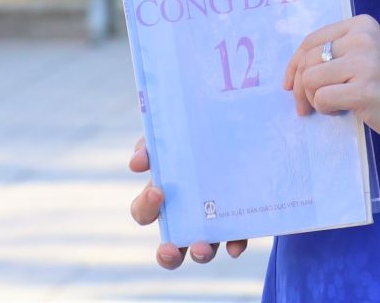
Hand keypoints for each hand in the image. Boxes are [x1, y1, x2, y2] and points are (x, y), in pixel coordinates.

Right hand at [127, 136, 248, 268]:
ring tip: (202, 248)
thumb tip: (136, 162)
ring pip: (201, 250)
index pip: (144, 211)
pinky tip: (235, 245)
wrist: (243, 125)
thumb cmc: (199, 130)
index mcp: (165, 191)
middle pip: (170, 244)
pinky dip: (234, 244)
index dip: (146, 207)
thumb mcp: (174, 130)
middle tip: (170, 247)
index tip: (157, 192)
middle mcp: (186, 213)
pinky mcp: (240, 220)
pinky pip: (236, 240)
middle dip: (167, 253)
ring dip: (200, 253)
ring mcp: (213, 221)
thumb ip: (153, 142)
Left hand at [283, 14, 379, 145]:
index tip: (290, 84)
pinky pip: (322, 98)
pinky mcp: (364, 90)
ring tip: (331, 106)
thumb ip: (338, 52)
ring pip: (310, 79)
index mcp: (360, 25)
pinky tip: (341, 111)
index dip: (294, 64)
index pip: (310, 41)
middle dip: (300, 87)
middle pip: (306, 60)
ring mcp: (364, 63)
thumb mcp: (368, 53)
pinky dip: (325, 109)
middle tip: (305, 106)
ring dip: (313, 98)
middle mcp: (361, 39)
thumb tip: (295, 72)